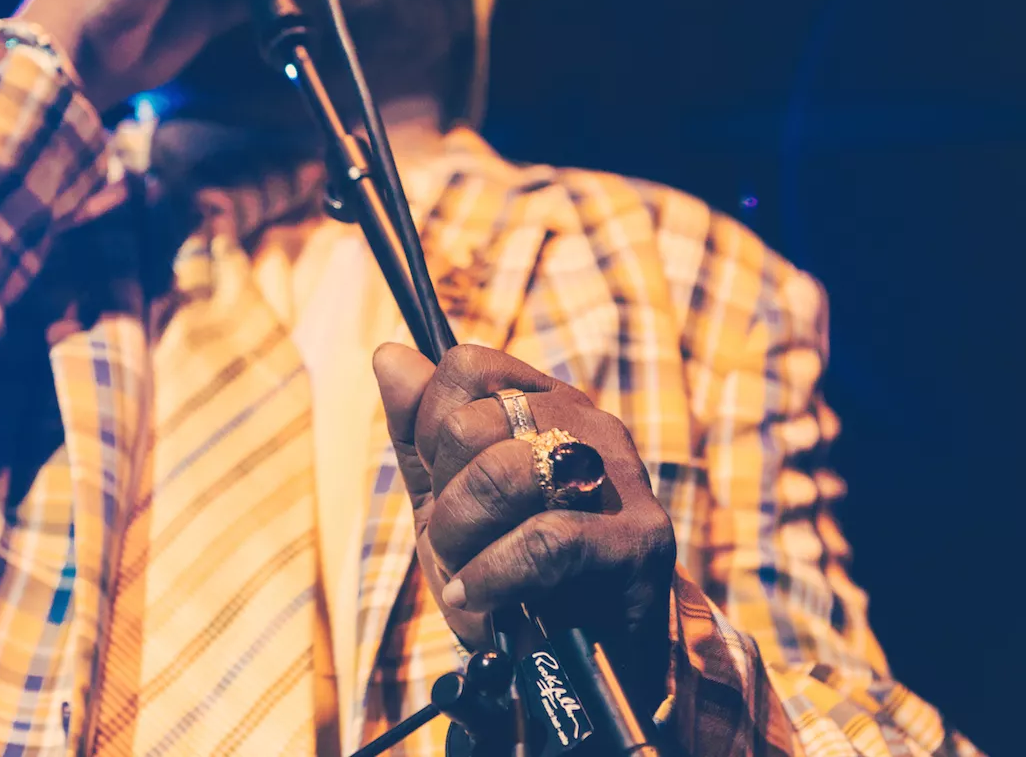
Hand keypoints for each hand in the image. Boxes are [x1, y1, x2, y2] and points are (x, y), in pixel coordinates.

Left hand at [372, 342, 676, 710]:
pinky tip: (481, 599)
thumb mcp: (447, 504)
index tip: (440, 485)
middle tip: (454, 544)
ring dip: (463, 536)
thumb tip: (388, 354)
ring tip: (466, 572)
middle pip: (475, 423)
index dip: (431, 427)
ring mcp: (619, 480)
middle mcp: (589, 427)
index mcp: (548, 406)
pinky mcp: (637, 541)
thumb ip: (418, 433)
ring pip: (506, 473)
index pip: (468, 366)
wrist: (578, 670)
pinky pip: (545, 538)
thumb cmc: (512, 582)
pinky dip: (495, 574)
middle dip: (444, 498)